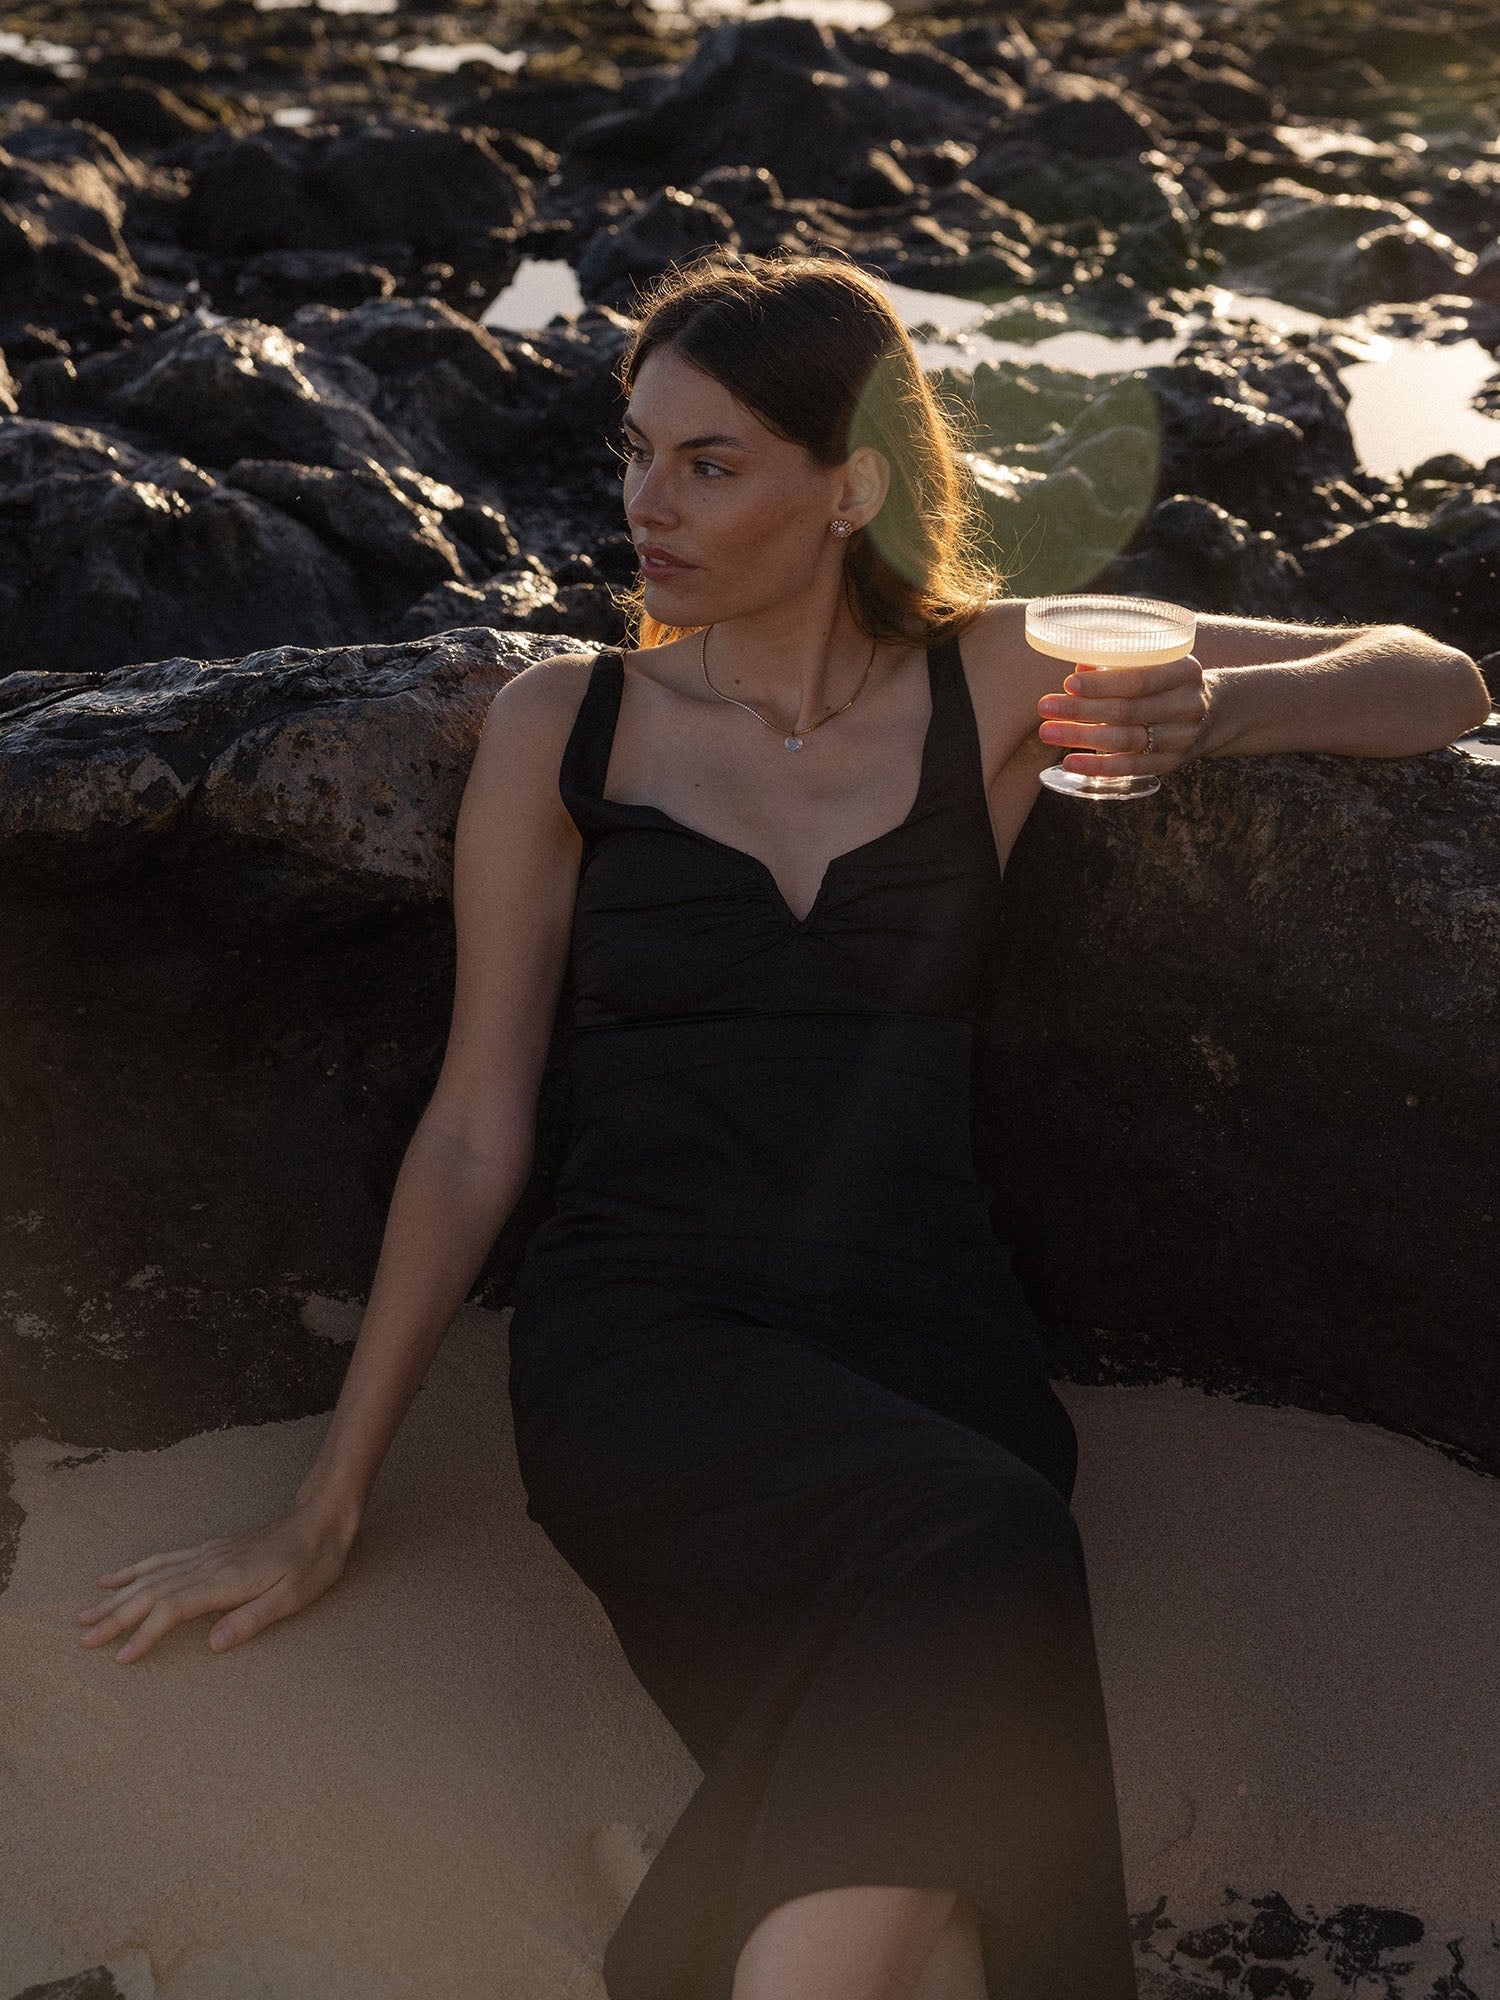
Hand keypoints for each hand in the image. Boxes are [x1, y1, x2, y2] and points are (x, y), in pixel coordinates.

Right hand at [75, 1501, 358, 1663]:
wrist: (322, 1520)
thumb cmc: (312, 1563)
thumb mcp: (292, 1597)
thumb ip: (251, 1620)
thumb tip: (212, 1645)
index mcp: (226, 1580)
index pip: (173, 1608)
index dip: (144, 1634)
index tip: (120, 1657)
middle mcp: (208, 1565)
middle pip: (152, 1592)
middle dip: (115, 1617)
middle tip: (84, 1640)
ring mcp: (206, 1555)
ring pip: (150, 1576)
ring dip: (116, 1596)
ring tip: (84, 1613)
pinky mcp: (209, 1550)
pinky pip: (162, 1560)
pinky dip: (134, 1570)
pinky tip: (115, 1577)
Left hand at [1036, 654, 1210, 778]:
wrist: (1213, 714)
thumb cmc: (1168, 682)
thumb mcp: (1155, 664)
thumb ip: (1119, 663)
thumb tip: (1078, 666)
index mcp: (1185, 672)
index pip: (1140, 679)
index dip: (1103, 683)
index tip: (1068, 683)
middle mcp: (1187, 706)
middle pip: (1129, 711)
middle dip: (1082, 710)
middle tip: (1044, 707)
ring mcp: (1180, 738)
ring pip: (1127, 740)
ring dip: (1083, 737)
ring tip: (1048, 732)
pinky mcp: (1170, 763)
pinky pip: (1131, 768)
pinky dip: (1099, 766)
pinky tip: (1070, 762)